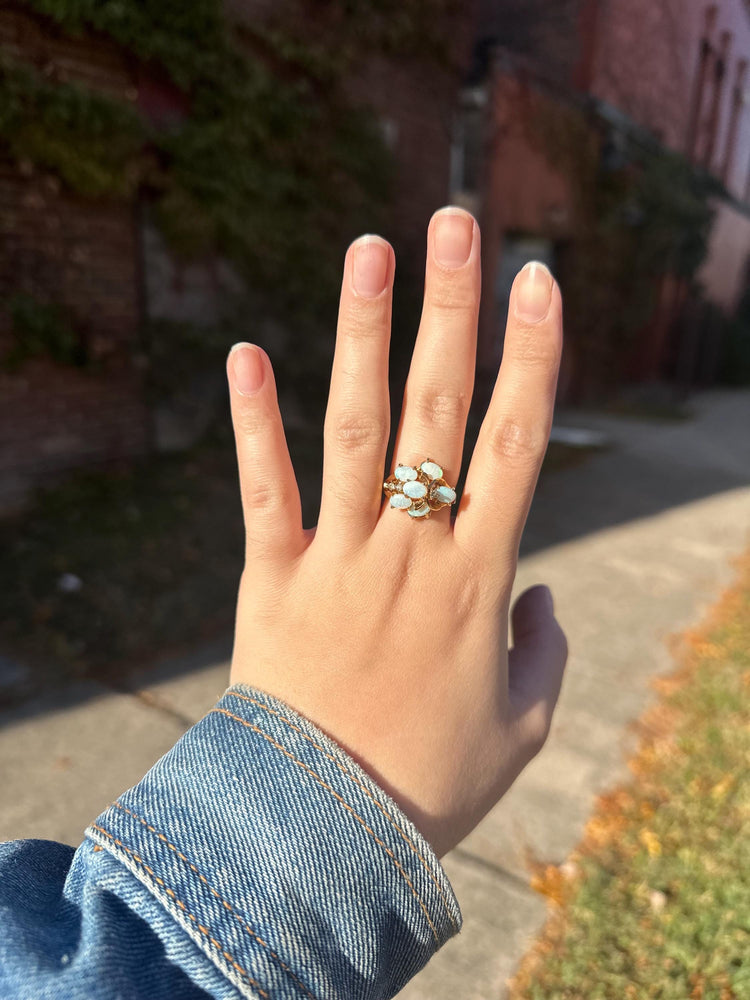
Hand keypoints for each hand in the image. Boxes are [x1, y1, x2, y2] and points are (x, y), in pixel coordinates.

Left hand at [225, 207, 566, 857]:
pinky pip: (265, 491)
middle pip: (439, 409)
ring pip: (356, 427)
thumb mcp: (521, 726)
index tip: (539, 281)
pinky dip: (253, 423)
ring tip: (371, 250)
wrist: (326, 837)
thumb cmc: (433, 784)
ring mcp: (339, 560)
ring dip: (363, 334)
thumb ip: (543, 652)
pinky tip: (246, 352)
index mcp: (482, 580)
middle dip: (452, 311)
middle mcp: (413, 551)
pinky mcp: (273, 582)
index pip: (517, 441)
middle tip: (458, 224)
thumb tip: (541, 596)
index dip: (532, 356)